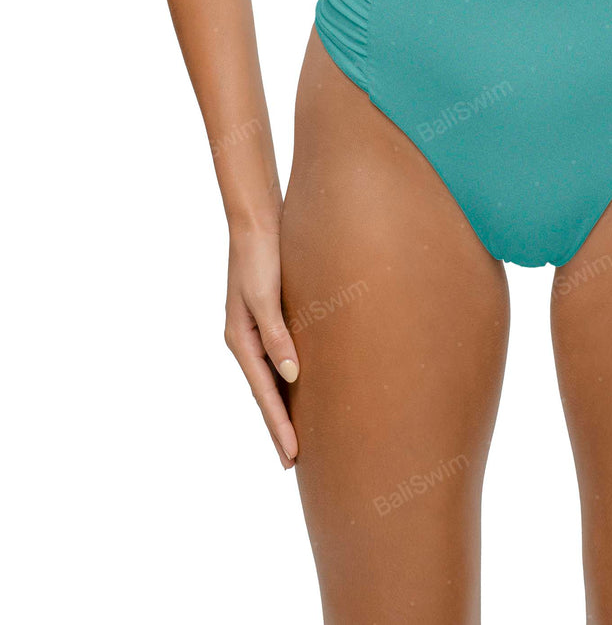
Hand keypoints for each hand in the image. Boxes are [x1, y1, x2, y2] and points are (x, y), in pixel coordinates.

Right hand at [224, 226, 299, 467]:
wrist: (257, 221)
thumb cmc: (261, 256)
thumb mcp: (266, 296)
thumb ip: (277, 336)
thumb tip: (292, 376)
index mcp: (240, 340)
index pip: (264, 394)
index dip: (279, 426)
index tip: (292, 456)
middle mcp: (246, 340)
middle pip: (264, 393)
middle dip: (278, 427)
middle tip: (293, 462)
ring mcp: (256, 330)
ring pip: (272, 379)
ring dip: (282, 407)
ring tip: (297, 436)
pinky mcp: (270, 318)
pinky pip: (279, 358)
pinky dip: (287, 380)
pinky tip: (300, 388)